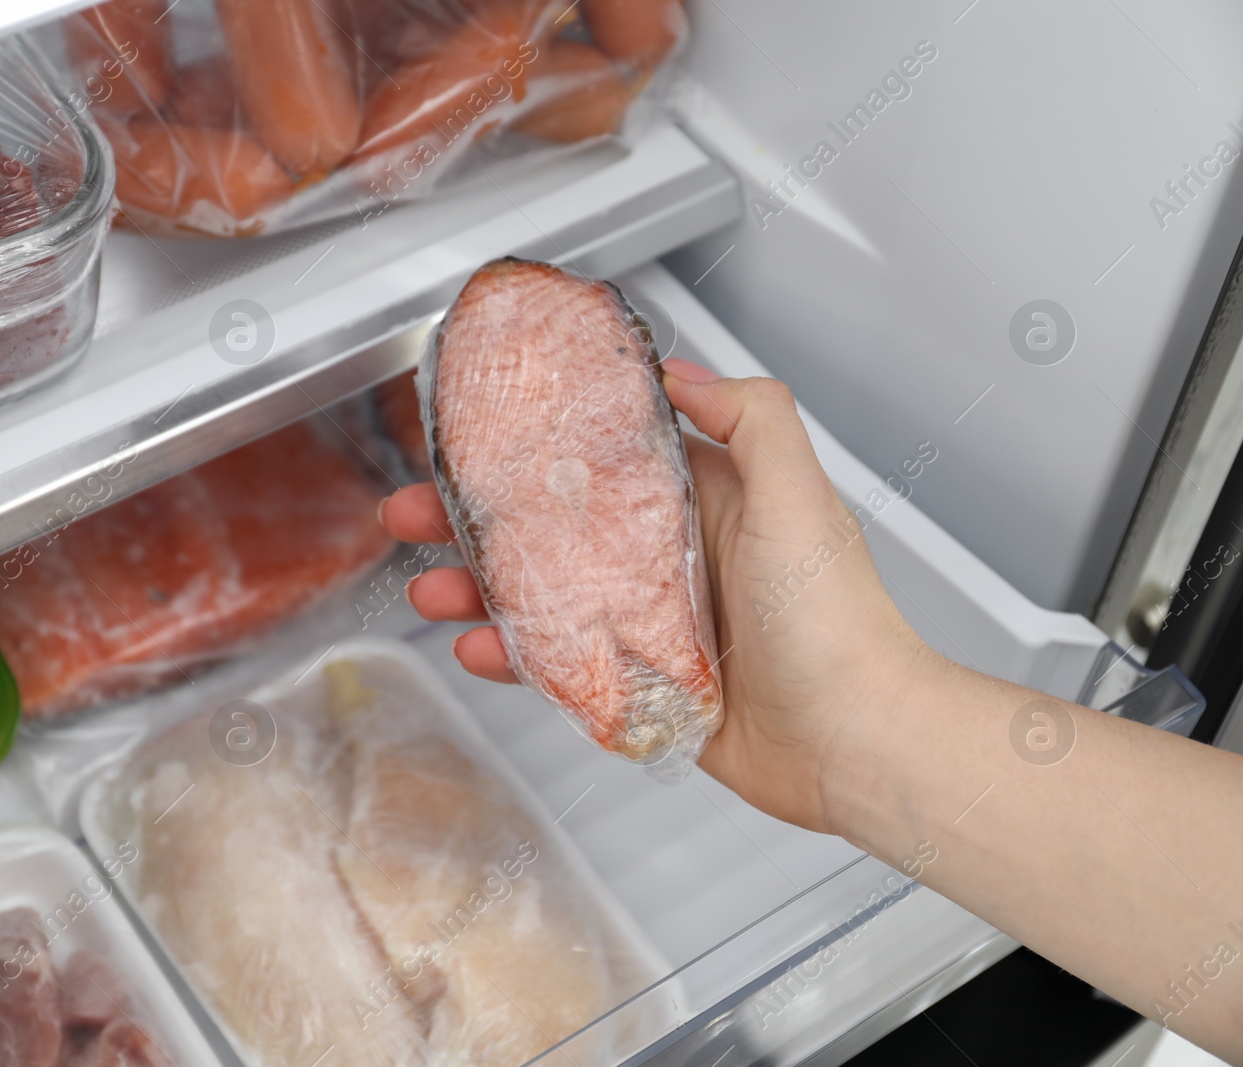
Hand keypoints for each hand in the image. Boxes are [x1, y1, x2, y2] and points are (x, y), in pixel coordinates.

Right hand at [379, 359, 935, 833]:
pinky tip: (478, 651)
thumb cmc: (838, 620)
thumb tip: (682, 371)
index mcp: (703, 504)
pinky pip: (563, 668)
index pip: (598, 463)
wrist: (859, 742)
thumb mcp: (800, 494)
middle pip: (553, 529)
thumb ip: (751, 418)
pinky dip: (515, 659)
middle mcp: (671, 560)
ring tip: (429, 590)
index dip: (533, 449)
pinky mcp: (644, 688)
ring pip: (546, 598)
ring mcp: (652, 627)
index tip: (477, 438)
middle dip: (478, 520)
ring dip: (480, 590)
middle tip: (415, 513)